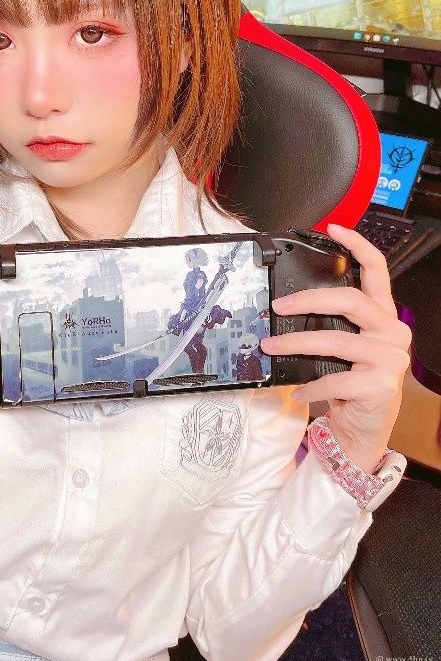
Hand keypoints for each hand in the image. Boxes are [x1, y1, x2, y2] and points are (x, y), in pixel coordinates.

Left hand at [259, 224, 411, 472]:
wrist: (362, 432)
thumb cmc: (349, 384)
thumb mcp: (341, 349)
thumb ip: (329, 324)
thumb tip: (285, 304)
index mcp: (382, 316)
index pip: (378, 270)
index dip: (357, 245)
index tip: (333, 228)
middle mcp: (392, 332)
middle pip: (351, 301)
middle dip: (309, 300)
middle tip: (278, 306)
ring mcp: (390, 359)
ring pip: (336, 341)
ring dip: (295, 343)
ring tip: (269, 348)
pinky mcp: (381, 386)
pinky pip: (335, 379)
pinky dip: (310, 385)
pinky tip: (297, 391)